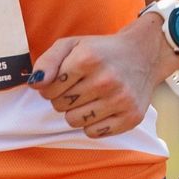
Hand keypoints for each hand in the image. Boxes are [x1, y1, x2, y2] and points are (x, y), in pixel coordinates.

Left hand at [30, 16, 178, 138]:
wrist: (143, 55)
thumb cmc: (101, 51)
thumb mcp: (71, 45)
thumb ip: (47, 61)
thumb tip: (35, 84)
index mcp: (88, 59)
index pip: (49, 89)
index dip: (51, 85)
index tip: (64, 78)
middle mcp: (106, 80)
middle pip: (61, 106)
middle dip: (64, 97)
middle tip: (80, 86)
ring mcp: (121, 100)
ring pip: (74, 121)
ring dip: (76, 112)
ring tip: (90, 97)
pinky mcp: (131, 117)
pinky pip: (94, 133)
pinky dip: (92, 123)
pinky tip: (102, 107)